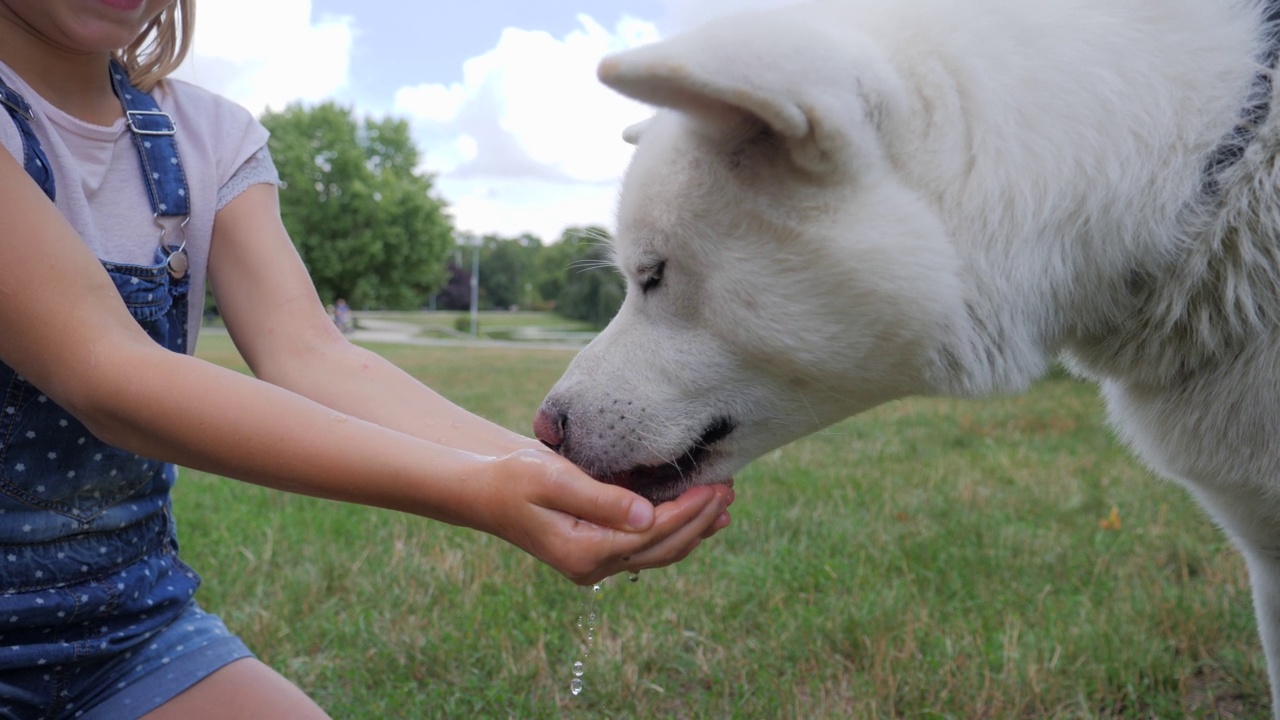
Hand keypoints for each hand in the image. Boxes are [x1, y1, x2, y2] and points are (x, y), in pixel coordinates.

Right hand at [477, 449, 733, 584]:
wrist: (486, 491)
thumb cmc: (515, 477)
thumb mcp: (554, 479)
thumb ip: (602, 498)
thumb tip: (649, 516)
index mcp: (583, 552)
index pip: (651, 533)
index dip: (687, 511)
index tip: (714, 486)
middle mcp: (592, 567)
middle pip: (662, 548)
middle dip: (699, 520)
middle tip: (728, 490)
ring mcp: (595, 564)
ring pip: (659, 552)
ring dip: (694, 529)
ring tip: (723, 504)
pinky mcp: (598, 551)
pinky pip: (646, 546)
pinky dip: (675, 530)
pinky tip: (697, 514)